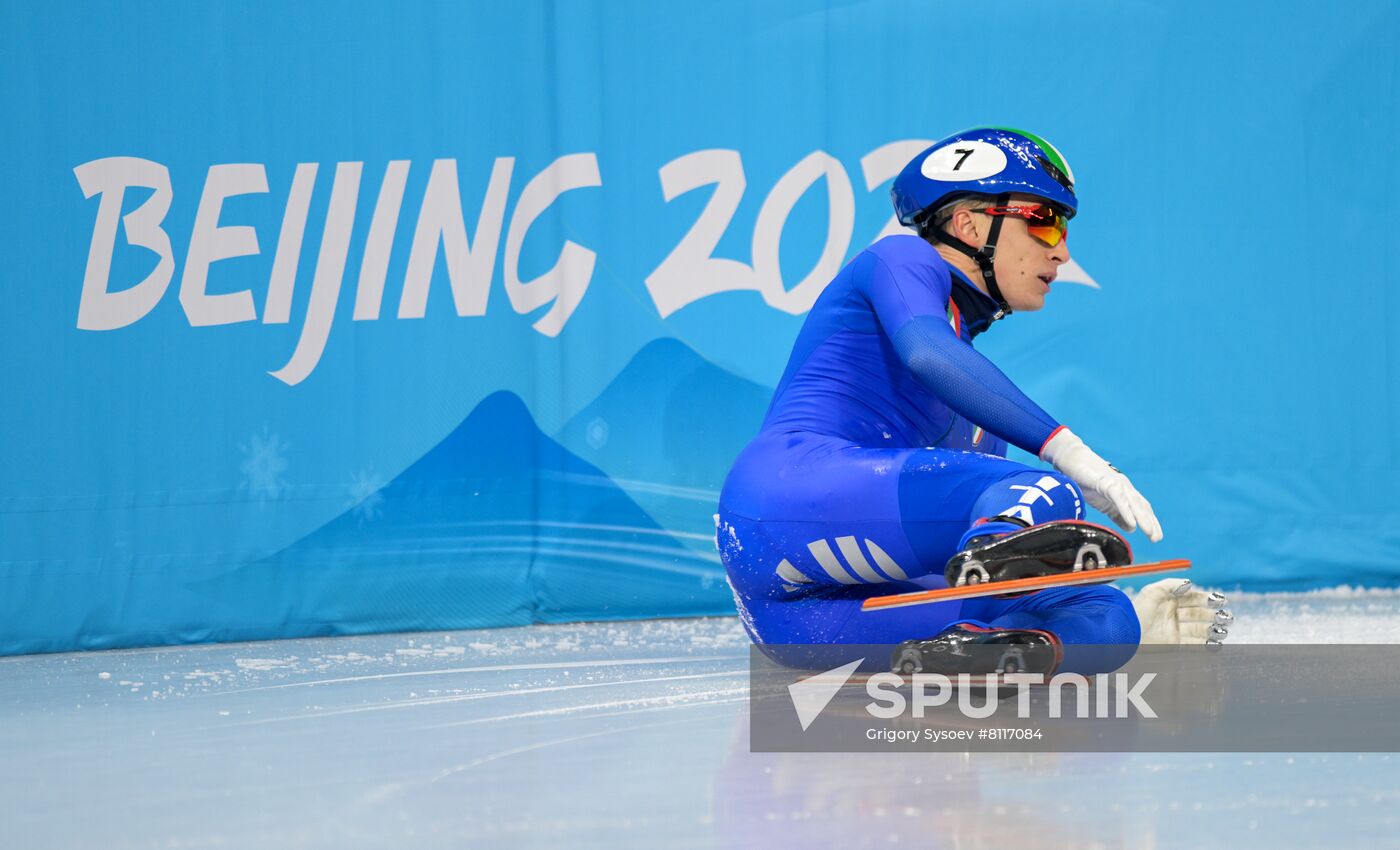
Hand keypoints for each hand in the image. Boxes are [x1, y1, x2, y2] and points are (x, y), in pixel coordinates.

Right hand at [1039, 427, 1162, 541]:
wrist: (1071, 460)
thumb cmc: (1085, 480)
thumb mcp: (1103, 502)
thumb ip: (1118, 515)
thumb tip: (1132, 528)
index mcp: (1124, 492)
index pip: (1141, 508)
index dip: (1149, 521)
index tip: (1156, 536)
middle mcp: (1124, 487)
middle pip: (1141, 506)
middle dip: (1150, 522)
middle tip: (1156, 538)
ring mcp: (1117, 484)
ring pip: (1133, 503)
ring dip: (1143, 518)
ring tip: (1149, 533)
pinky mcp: (1106, 482)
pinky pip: (1119, 499)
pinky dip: (1127, 511)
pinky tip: (1132, 523)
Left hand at [1132, 578, 1232, 644]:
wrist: (1127, 633)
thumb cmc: (1138, 610)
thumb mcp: (1153, 591)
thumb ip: (1172, 584)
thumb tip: (1189, 583)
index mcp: (1169, 601)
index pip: (1193, 598)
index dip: (1207, 599)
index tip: (1221, 600)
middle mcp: (1172, 615)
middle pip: (1199, 614)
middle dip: (1214, 615)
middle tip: (1226, 617)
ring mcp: (1174, 631)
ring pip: (1199, 630)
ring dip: (1214, 630)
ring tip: (1223, 630)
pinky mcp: (1173, 645)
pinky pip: (1194, 645)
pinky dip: (1206, 645)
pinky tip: (1216, 644)